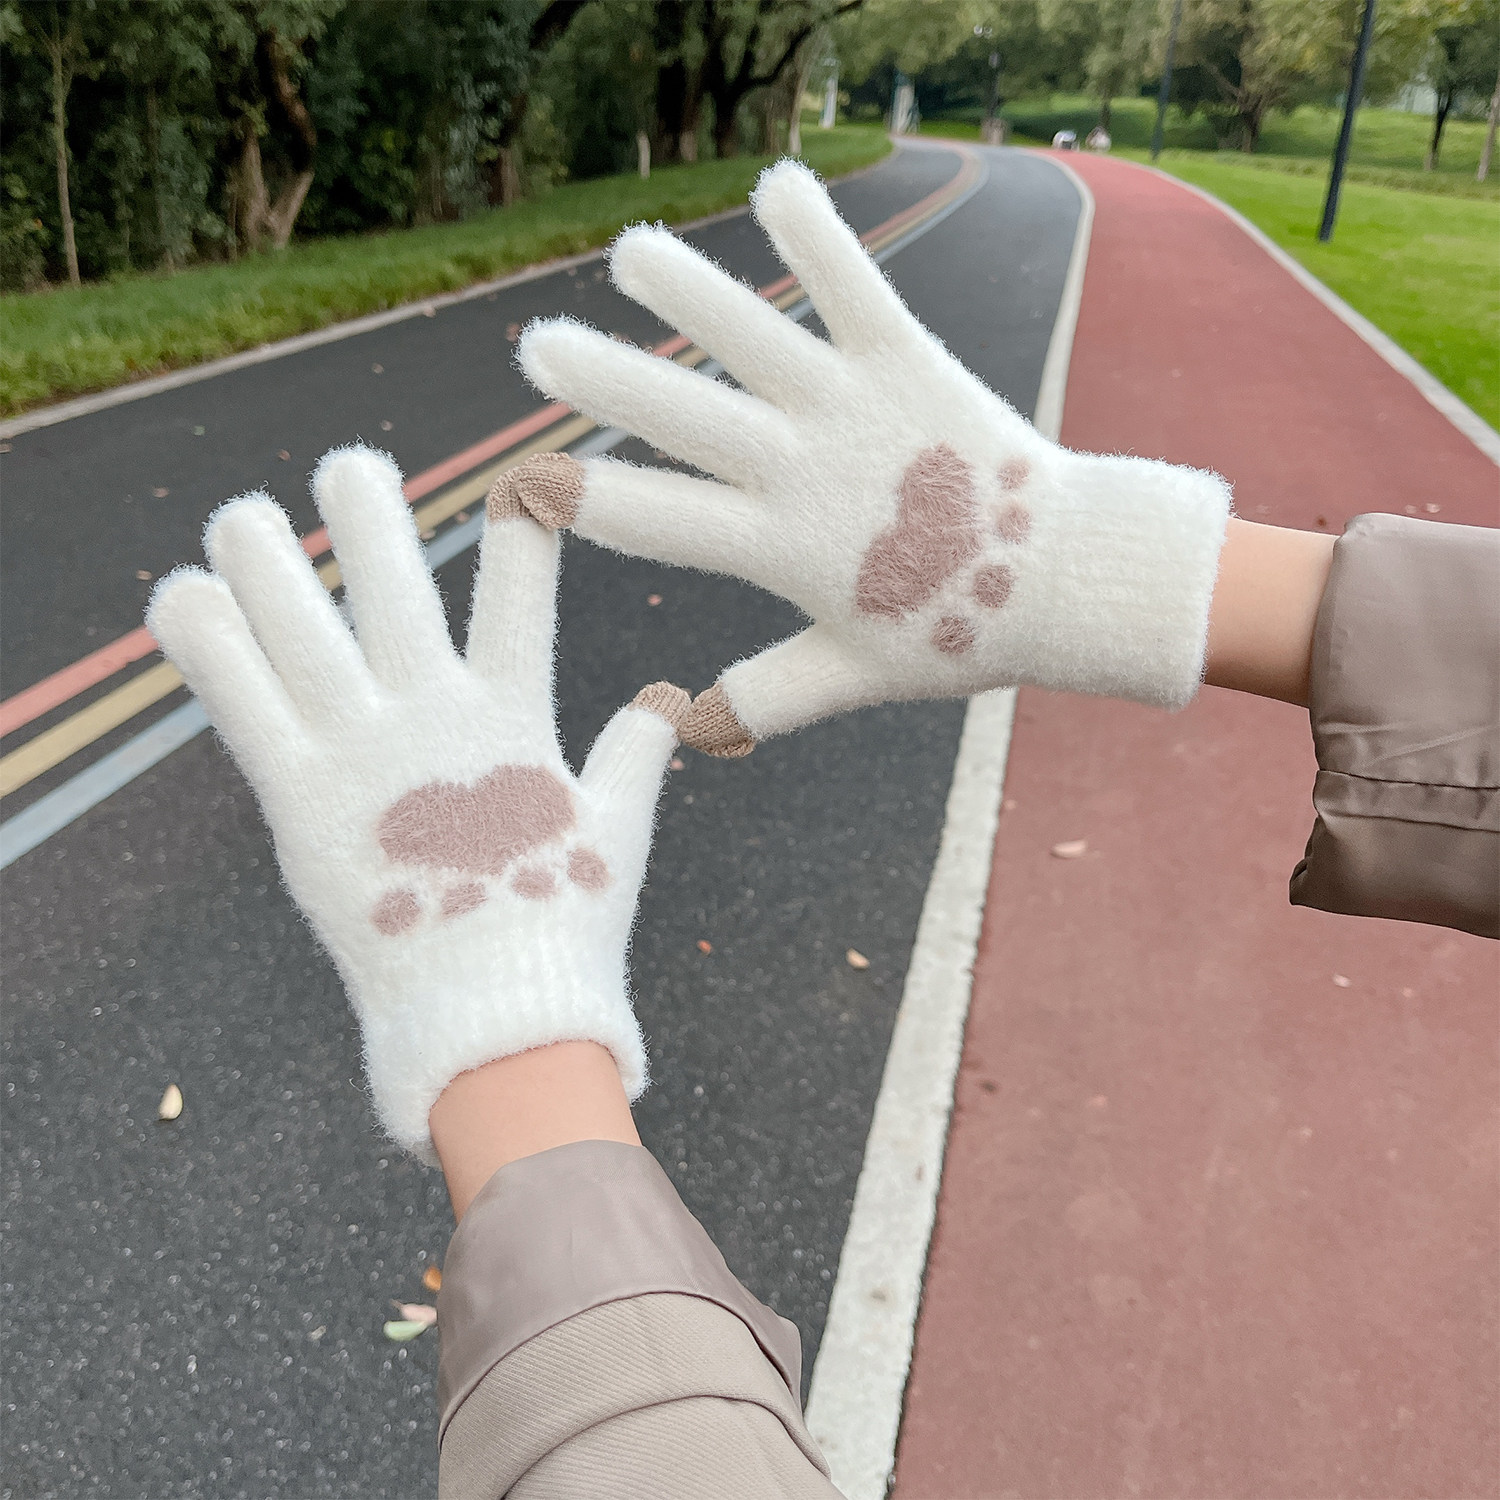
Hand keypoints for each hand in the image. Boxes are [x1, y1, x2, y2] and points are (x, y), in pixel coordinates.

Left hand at [147, 446, 686, 1157]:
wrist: (495, 1018)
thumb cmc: (565, 930)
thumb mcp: (620, 830)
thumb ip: (636, 754)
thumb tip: (673, 701)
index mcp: (514, 721)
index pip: (520, 594)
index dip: (521, 524)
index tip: (520, 469)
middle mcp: (434, 718)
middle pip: (393, 584)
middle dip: (370, 512)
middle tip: (348, 464)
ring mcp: (361, 753)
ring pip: (301, 623)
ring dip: (267, 557)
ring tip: (242, 511)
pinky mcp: (297, 799)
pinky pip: (241, 700)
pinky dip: (209, 641)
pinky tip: (183, 590)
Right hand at [511, 160, 1230, 755]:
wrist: (1072, 578)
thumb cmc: (958, 631)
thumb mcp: (855, 675)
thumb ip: (768, 696)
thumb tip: (685, 724)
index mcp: (786, 549)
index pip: (664, 524)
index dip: (586, 503)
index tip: (520, 486)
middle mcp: (810, 471)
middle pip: (690, 420)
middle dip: (609, 383)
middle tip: (537, 349)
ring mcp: (858, 411)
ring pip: (758, 342)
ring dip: (691, 293)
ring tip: (629, 250)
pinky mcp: (911, 363)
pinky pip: (856, 291)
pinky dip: (817, 237)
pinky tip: (773, 182)